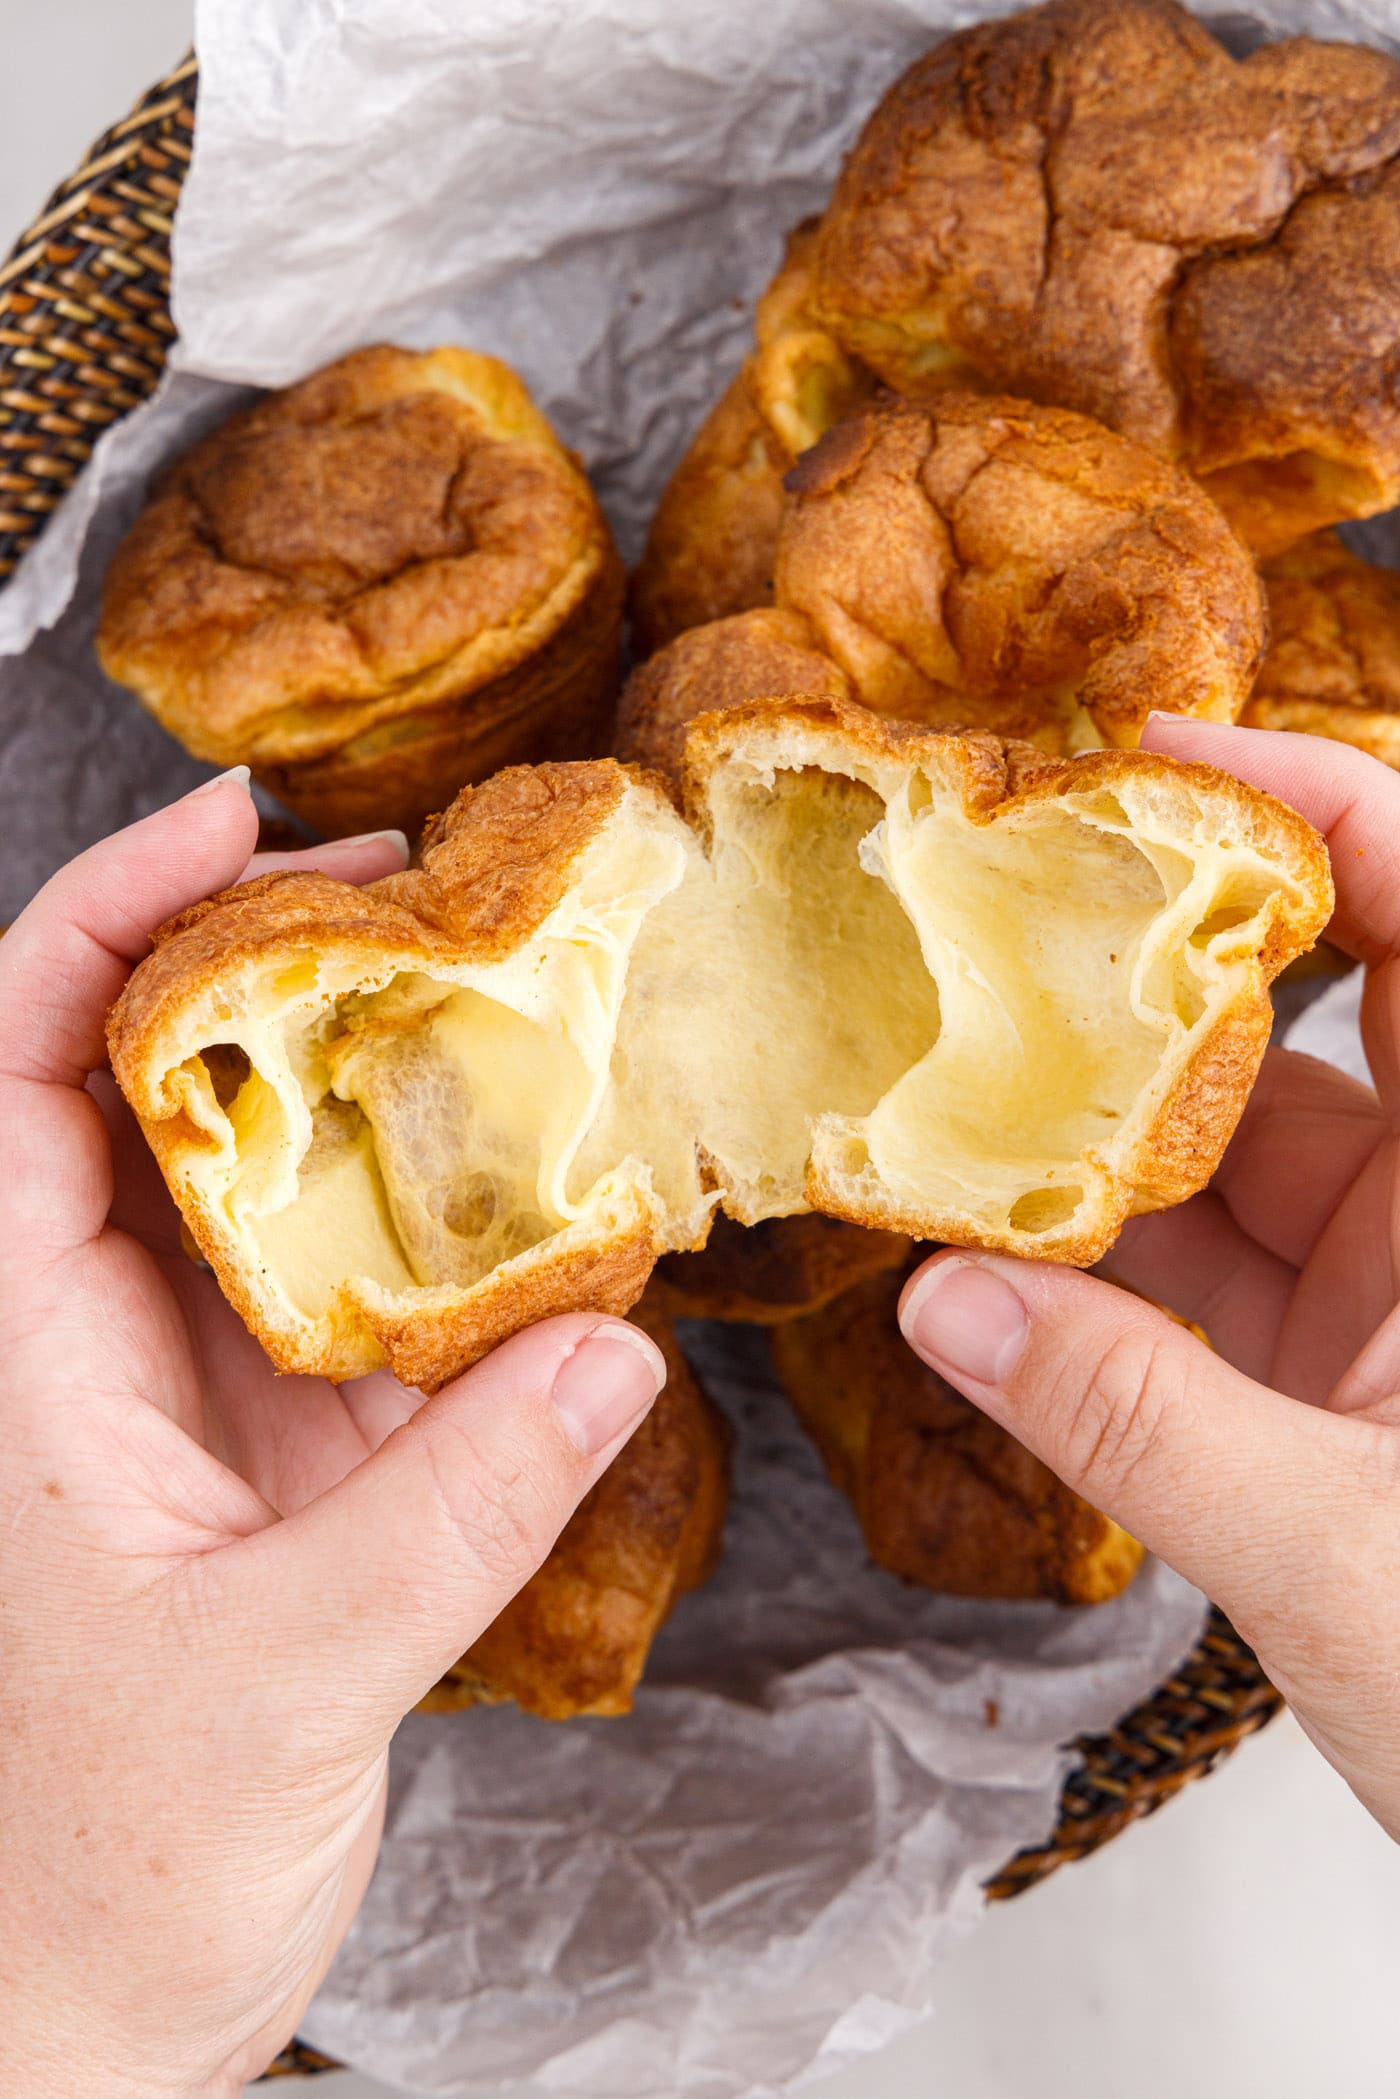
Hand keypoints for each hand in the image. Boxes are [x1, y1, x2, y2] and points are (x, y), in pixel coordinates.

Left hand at [0, 773, 664, 2098]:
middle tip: (429, 887)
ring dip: (380, 1078)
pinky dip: (455, 1225)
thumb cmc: (104, 1871)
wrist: (104, 2013)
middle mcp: (104, 1337)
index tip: (238, 829)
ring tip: (505, 995)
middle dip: (278, 957)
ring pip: (277, 1172)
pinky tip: (548, 1193)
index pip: (18, 1068)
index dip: (105, 919)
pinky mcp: (292, 1446)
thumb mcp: (278, 1681)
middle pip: (166, 1079)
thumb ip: (455, 1515)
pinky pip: (373, 1287)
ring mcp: (204, 1384)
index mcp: (27, 1351)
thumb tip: (612, 1352)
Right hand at [899, 720, 1399, 1841]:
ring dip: (1092, 1133)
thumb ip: (1135, 1424)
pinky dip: (1091, 1265)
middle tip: (996, 903)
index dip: (1322, 803)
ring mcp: (1386, 1297)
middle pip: (1310, 1016)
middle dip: (1152, 957)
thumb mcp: (1339, 1557)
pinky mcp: (1325, 1378)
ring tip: (947, 1090)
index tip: (1160, 753)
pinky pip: (1193, 1276)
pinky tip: (982, 1254)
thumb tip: (949, 1303)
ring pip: (1227, 1155)